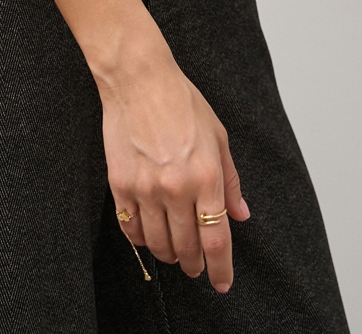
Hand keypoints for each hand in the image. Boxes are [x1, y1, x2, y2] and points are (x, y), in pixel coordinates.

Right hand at [98, 31, 249, 291]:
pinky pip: (130, 228)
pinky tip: (148, 235)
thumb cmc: (181, 101)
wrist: (139, 80)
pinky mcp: (120, 184)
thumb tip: (240, 214)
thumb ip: (230, 180)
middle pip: (187, 248)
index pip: (217, 240)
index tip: (222, 282)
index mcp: (207, 176)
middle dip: (195, 265)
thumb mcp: (218, 136)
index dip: (221, 268)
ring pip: (159, 244)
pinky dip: (141, 239)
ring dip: (169, 255)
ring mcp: (146, 188)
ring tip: (174, 253)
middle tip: (196, 267)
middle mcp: (177, 188)